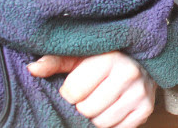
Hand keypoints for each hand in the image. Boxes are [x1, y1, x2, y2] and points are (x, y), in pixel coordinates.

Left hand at [27, 51, 155, 127]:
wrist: (142, 62)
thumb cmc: (104, 59)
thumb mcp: (81, 55)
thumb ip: (56, 61)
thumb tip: (31, 69)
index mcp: (109, 59)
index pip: (73, 92)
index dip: (69, 92)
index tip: (77, 85)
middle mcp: (128, 74)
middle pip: (86, 110)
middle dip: (82, 105)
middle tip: (90, 94)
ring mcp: (139, 93)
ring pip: (101, 122)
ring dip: (95, 116)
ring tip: (100, 101)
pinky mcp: (146, 109)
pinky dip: (110, 123)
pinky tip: (112, 108)